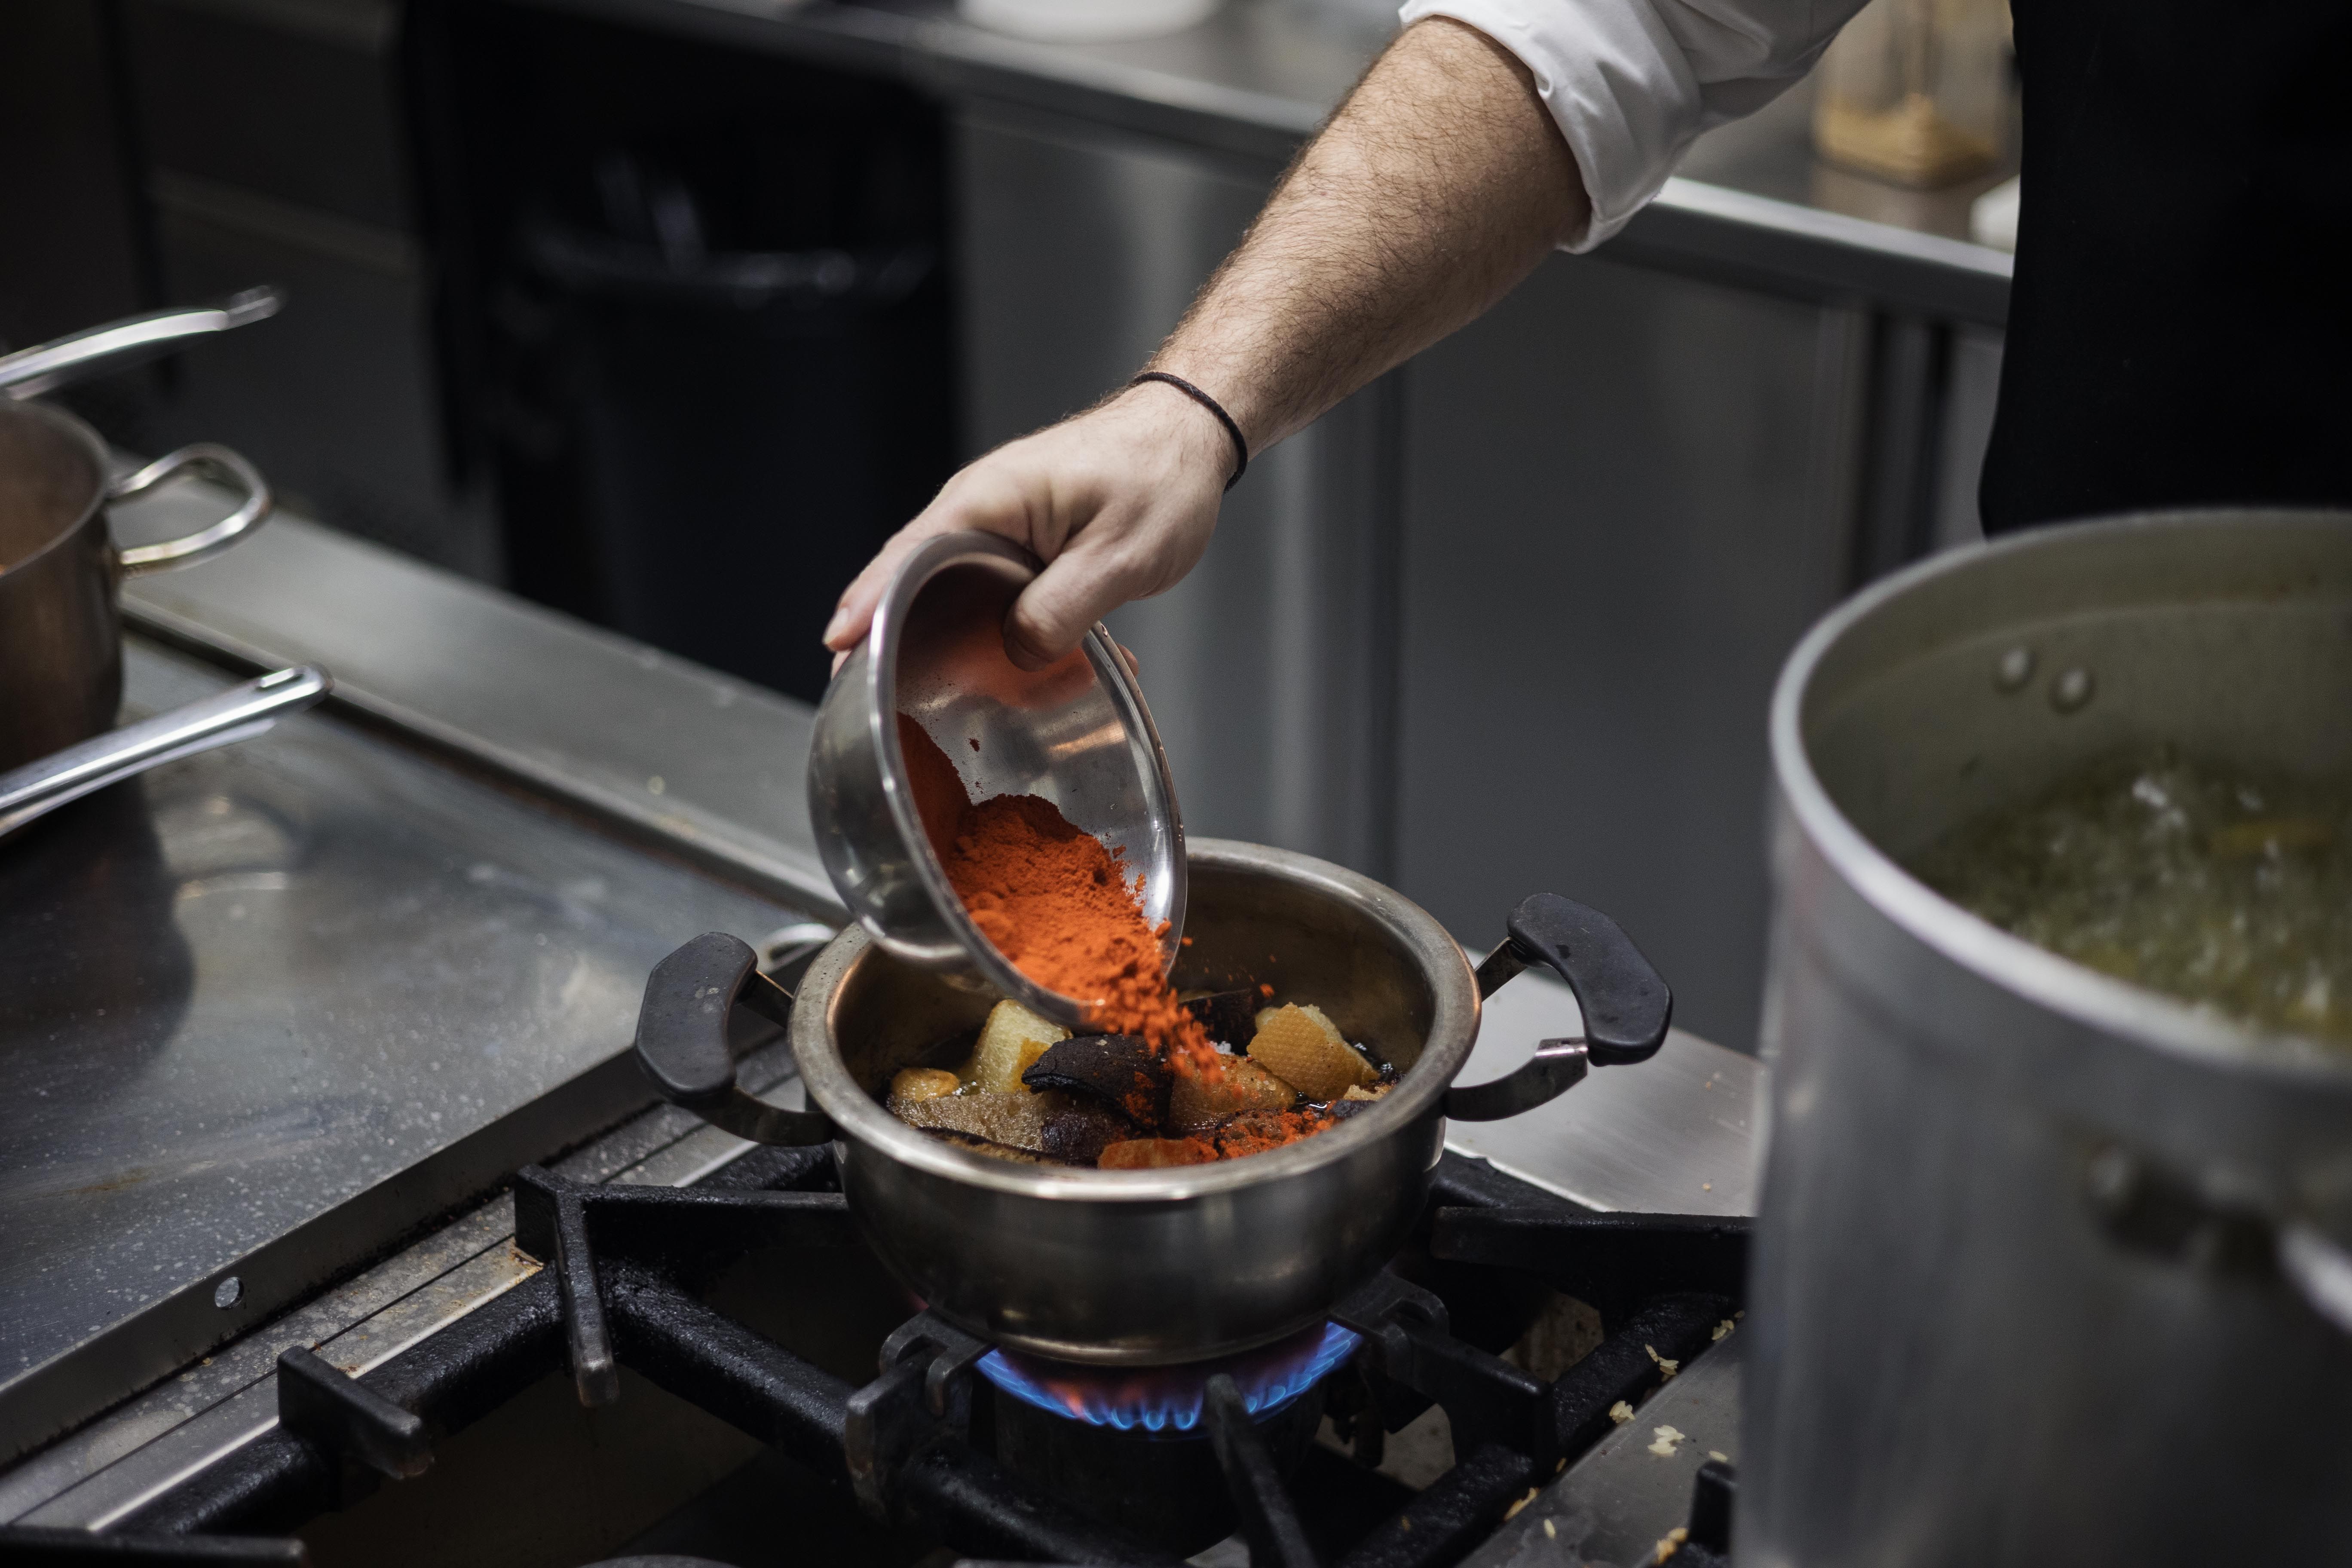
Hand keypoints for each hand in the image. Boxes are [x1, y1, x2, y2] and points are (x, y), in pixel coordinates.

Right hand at [824, 381, 1235, 670]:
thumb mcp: (1119, 555)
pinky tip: (1017, 674)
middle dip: (887, 634)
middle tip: (862, 696)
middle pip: (913, 578)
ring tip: (916, 695)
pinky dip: (995, 632)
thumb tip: (1017, 652)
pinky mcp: (1021, 546)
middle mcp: (981, 510)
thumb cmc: (1159, 475)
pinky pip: (991, 594)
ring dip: (942, 639)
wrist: (1190, 437)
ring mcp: (999, 528)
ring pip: (951, 592)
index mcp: (991, 500)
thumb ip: (1063, 609)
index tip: (838, 647)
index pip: (908, 555)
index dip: (869, 605)